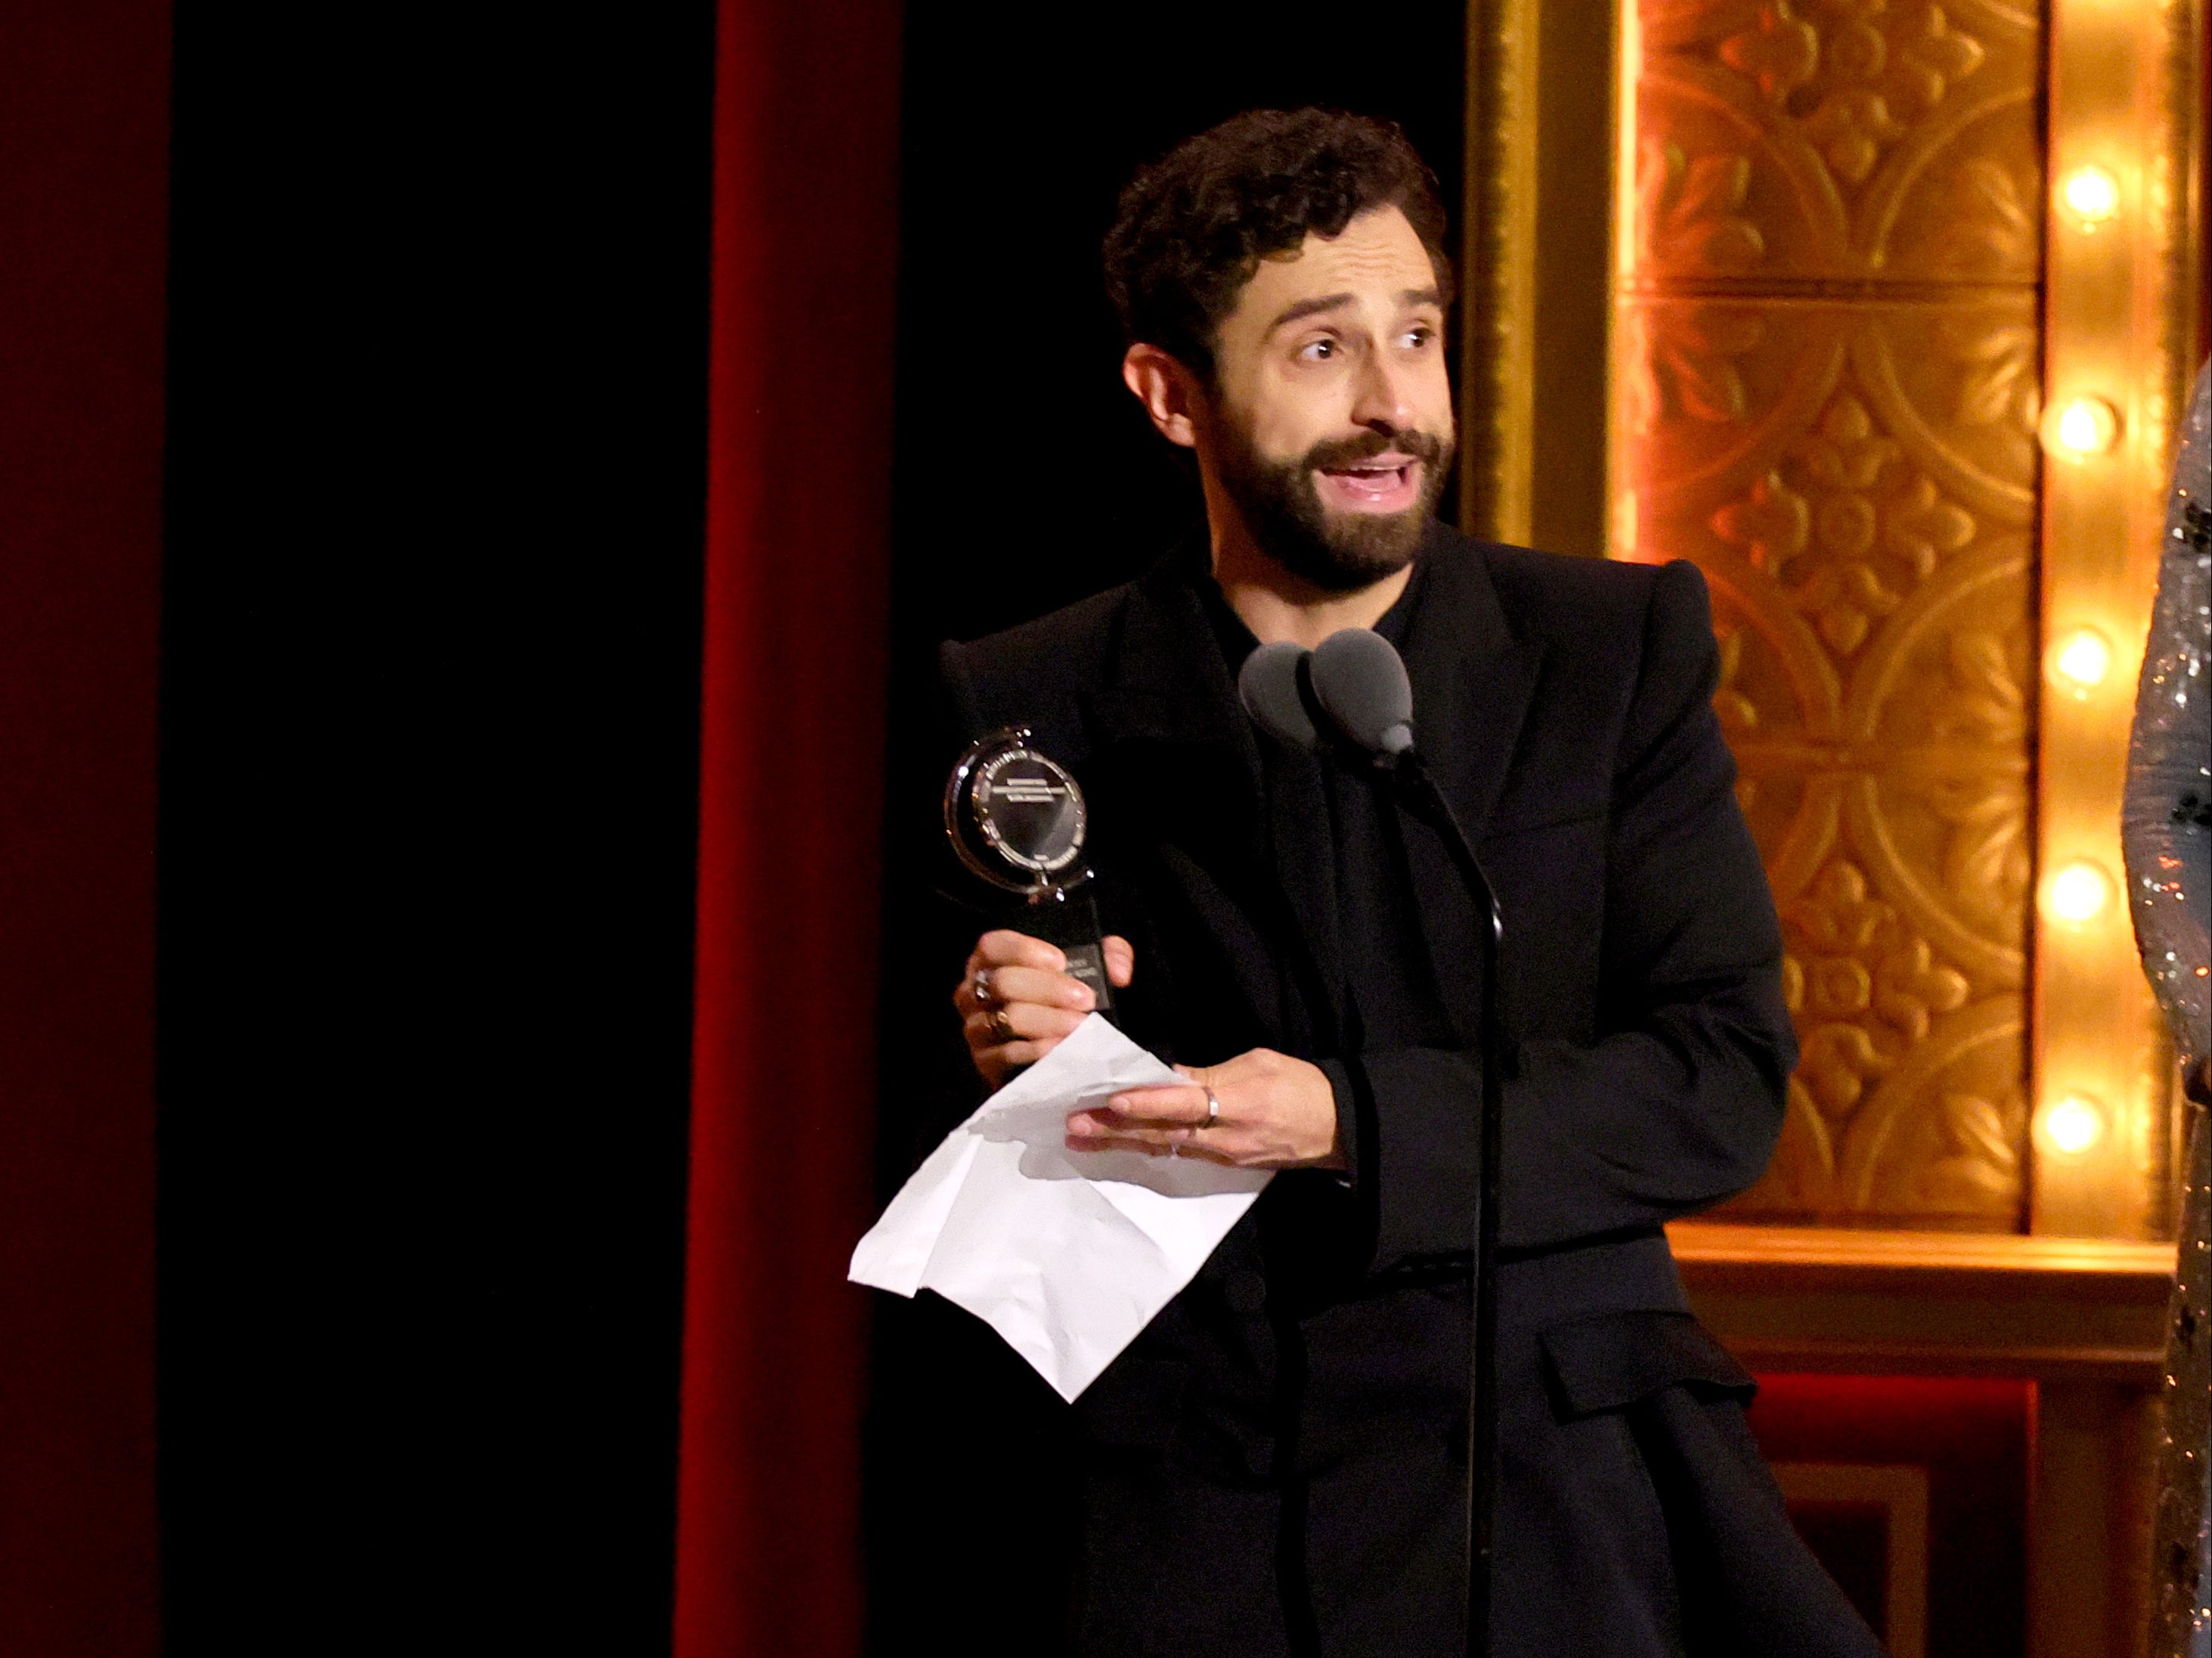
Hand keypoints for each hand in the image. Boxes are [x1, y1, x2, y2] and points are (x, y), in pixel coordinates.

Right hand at [955, 929, 1134, 1088]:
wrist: (1054, 1054)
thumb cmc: (1064, 1001)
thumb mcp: (1088, 970)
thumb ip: (1109, 956)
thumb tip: (1119, 969)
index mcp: (991, 962)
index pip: (993, 946)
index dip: (1024, 950)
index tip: (1061, 961)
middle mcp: (974, 991)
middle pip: (1002, 982)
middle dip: (1048, 989)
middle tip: (1085, 999)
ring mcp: (976, 1027)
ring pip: (1007, 1018)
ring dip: (1048, 1021)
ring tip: (1080, 1027)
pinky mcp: (984, 1061)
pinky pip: (1008, 1053)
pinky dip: (1038, 1050)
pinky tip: (1063, 1048)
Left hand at [1065, 1048, 1344, 1170]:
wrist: (1337, 1126)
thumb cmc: (1300, 1084)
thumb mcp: (1257, 1063)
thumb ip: (1210, 1072)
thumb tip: (1167, 1074)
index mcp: (1238, 1103)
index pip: (1184, 1102)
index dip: (1147, 1103)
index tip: (1112, 1101)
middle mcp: (1225, 1136)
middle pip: (1161, 1133)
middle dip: (1114, 1129)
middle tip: (1073, 1125)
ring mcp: (1222, 1155)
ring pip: (1162, 1148)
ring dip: (1120, 1143)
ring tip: (1082, 1139)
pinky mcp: (1223, 1164)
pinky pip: (1177, 1155)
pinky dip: (1146, 1148)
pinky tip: (1119, 1145)